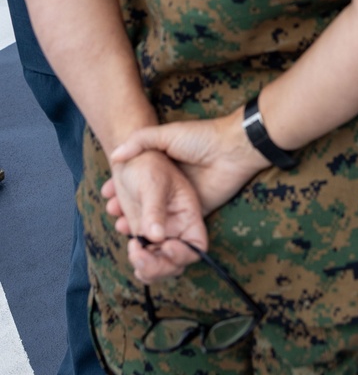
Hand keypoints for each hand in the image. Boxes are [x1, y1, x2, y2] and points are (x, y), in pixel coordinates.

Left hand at [101, 149, 207, 281]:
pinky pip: (142, 254)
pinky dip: (133, 253)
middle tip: (137, 252)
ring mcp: (159, 230)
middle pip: (175, 261)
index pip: (196, 244)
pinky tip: (121, 227)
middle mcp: (177, 225)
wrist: (129, 157)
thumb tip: (155, 238)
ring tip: (131, 247)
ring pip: (158, 262)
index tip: (164, 246)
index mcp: (188, 212)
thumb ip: (154, 211)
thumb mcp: (152, 183)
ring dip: (143, 263)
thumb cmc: (147, 163)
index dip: (184, 253)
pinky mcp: (143, 231)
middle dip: (157, 265)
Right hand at [107, 110, 266, 221]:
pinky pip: (175, 234)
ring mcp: (182, 205)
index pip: (137, 185)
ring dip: (139, 229)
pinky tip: (144, 237)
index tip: (108, 196)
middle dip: (126, 212)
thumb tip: (115, 155)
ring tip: (122, 225)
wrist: (233, 148)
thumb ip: (141, 141)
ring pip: (156, 223)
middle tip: (113, 212)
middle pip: (144, 207)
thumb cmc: (202, 138)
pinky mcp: (194, 217)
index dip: (121, 192)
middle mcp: (171, 189)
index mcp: (163, 170)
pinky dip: (159, 239)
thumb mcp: (167, 135)